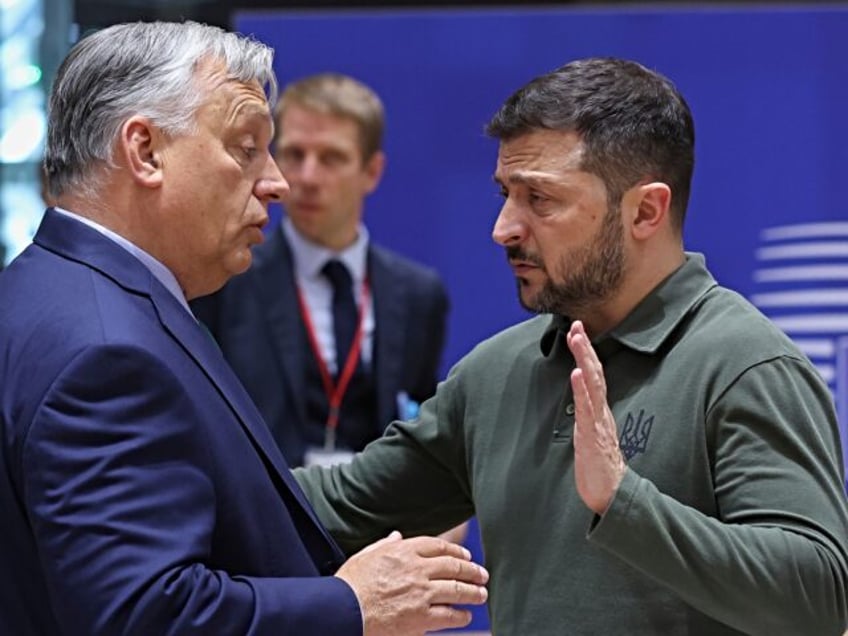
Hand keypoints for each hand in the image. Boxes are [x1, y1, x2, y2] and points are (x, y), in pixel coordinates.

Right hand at [335, 531, 488, 635]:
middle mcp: (417, 569)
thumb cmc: (349, 584)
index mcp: (404, 551)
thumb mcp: (365, 556)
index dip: (456, 551)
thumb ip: (384, 544)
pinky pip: (449, 615)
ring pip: (457, 590)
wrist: (344, 611)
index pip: (438, 546)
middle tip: (482, 575)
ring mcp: (421, 593)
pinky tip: (465, 616)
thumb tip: (396, 535)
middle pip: (454, 567)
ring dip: (473, 592)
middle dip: (472, 571)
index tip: (465, 556)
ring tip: (481, 594)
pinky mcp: (421, 617)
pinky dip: (460, 616)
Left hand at [567, 320, 626, 514]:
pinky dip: (581, 389)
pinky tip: (575, 373)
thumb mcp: (591, 438)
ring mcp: (598, 424)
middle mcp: (601, 414)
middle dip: (585, 348)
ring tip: (577, 339)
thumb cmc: (600, 470)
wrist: (612, 497)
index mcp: (600, 413)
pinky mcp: (592, 437)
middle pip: (595, 374)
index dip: (587, 354)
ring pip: (592, 386)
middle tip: (576, 325)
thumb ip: (588, 421)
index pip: (594, 377)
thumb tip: (581, 404)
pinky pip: (587, 409)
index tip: (578, 332)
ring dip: (584, 360)